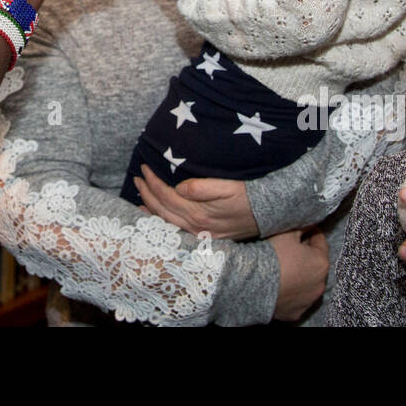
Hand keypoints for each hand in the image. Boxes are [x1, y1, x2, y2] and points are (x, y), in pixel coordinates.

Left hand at [134, 165, 259, 239]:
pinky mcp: (206, 237)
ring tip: (139, 198)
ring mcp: (200, 234)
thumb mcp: (229, 187)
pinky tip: (156, 215)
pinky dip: (162, 221)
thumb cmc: (249, 196)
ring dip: (151, 208)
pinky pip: (176, 229)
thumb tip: (178, 188)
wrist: (269, 215)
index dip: (153, 181)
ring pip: (166, 222)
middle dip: (147, 193)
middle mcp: (196, 227)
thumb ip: (202, 188)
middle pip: (162, 210)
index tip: (144, 168)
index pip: (166, 195)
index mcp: (199, 213)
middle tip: (136, 179)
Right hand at [271, 226, 328, 320]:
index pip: (320, 241)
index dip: (309, 232)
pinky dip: (291, 291)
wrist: (253, 284)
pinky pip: (296, 298)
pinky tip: (279, 284)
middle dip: (305, 255)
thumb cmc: (273, 255)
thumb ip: (301, 225)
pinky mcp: (296, 312)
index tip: (301, 229)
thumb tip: (308, 219)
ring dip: (299, 274)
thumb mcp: (287, 232)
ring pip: (307, 282)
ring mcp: (308, 301)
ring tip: (283, 267)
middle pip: (314, 263)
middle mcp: (320, 284)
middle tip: (289, 247)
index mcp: (321, 262)